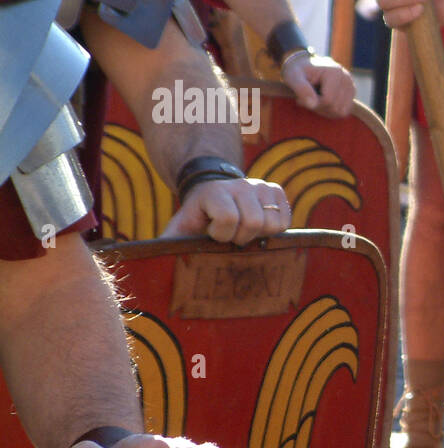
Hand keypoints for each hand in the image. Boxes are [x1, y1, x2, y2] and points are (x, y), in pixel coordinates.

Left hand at [161, 177, 290, 243]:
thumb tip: (154, 263)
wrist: (213, 192)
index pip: (228, 217)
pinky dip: (275, 229)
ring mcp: (261, 185)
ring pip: (273, 222)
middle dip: (242, 236)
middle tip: (232, 236)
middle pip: (254, 221)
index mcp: (214, 192)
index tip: (213, 234)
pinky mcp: (276, 190)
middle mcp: (240, 184)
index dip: (222, 234)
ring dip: (260, 234)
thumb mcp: (180, 228)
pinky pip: (286, 219)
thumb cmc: (196, 218)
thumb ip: (168, 244)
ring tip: (245, 231)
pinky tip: (259, 226)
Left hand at [281, 52, 354, 116]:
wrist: (304, 65)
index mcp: (335, 72)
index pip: (327, 101)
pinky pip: (343, 112)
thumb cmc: (297, 71)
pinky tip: (322, 102)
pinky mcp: (351, 93)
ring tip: (314, 100)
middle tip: (306, 99)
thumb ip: (301, 89)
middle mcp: (346, 78)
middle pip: (334, 107)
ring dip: (324, 110)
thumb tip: (312, 105)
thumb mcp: (293, 77)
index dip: (312, 104)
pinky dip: (331, 111)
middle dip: (318, 107)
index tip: (300, 97)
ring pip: (340, 112)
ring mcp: (351, 85)